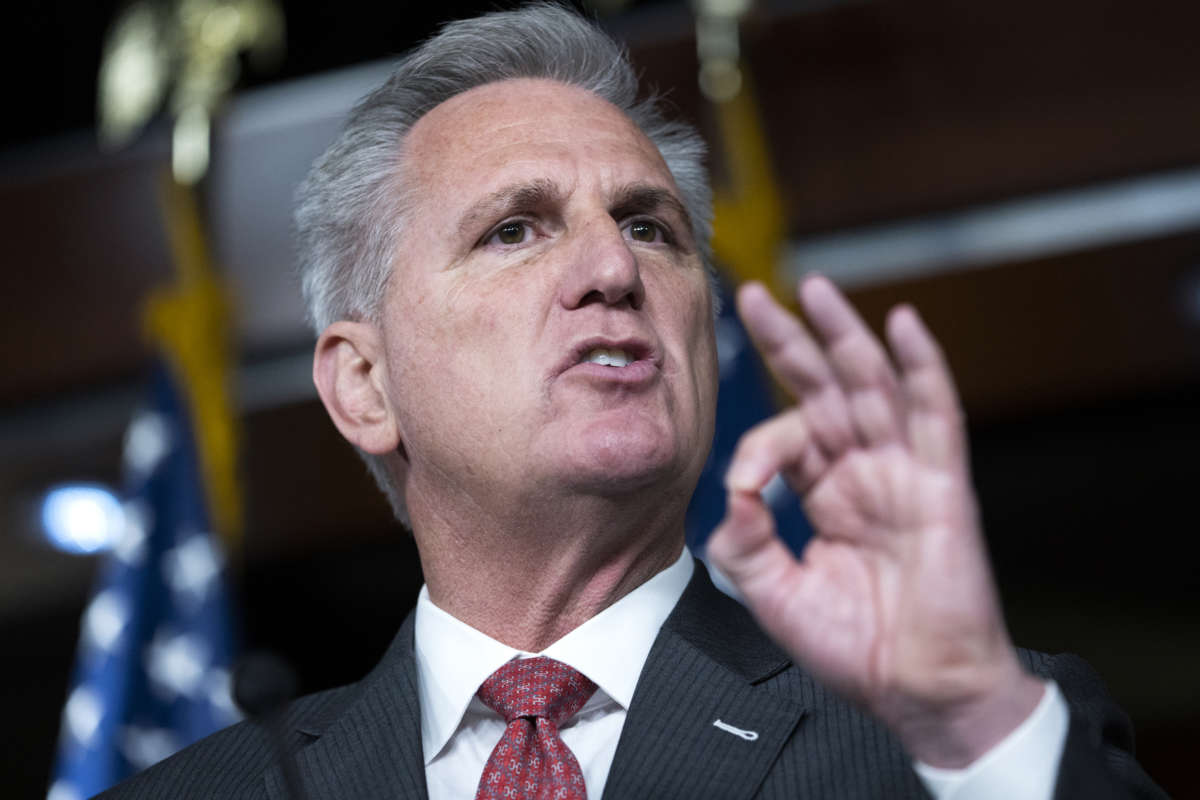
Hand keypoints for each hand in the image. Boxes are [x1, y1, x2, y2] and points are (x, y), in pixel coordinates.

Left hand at [706, 276, 1043, 766]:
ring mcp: (904, 472)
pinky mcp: (942, 485)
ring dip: (845, 334)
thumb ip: (745, 542)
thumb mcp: (775, 594)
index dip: (757, 446)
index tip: (743, 484)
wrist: (918, 691)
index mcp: (825, 492)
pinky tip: (904, 326)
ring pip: (873, 385)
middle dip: (790, 340)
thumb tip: (730, 492)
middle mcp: (864, 471)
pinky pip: (936, 415)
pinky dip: (924, 368)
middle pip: (824, 387)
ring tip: (815, 286)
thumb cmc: (856, 648)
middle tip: (753, 294)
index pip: (786, 437)